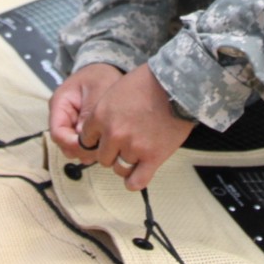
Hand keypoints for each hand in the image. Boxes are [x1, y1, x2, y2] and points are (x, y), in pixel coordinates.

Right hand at [49, 62, 123, 159]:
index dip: (72, 144)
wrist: (106, 70)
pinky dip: (92, 147)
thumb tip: (84, 141)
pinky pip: (81, 144)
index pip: (57, 133)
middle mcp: (61, 116)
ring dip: (87, 151)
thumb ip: (89, 116)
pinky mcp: (78, 128)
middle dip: (81, 149)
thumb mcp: (97, 93)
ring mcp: (69, 124)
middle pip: (64, 143)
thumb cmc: (101, 77)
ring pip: (72, 147)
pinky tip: (105, 143)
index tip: (91, 146)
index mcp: (59, 103)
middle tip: (102, 149)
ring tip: (105, 145)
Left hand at [77, 64, 195, 190]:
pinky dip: (134, 181)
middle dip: (112, 153)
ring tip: (136, 153)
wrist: (176, 84)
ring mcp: (133, 147)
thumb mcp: (116, 90)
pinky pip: (136, 181)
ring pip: (119, 169)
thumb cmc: (148, 82)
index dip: (97, 140)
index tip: (106, 138)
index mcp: (100, 116)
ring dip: (126, 163)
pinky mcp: (152, 157)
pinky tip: (138, 173)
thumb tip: (101, 128)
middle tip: (125, 143)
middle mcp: (113, 134)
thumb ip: (105, 112)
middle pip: (102, 158)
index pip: (86, 140)